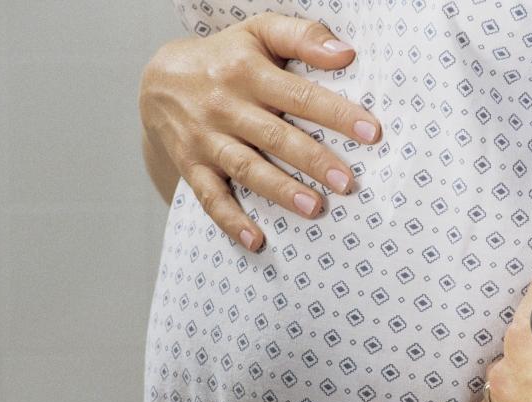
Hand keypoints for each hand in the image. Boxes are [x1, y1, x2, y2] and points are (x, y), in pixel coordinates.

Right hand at [141, 14, 381, 250]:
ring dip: (280, 190)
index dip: (336, 114)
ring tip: (314, 208)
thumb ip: (303, 36)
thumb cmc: (226, 56)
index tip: (371, 133)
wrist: (160, 79)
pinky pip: (210, 197)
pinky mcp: (192, 165)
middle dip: (313, 160)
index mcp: (248, 71)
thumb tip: (346, 53)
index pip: (299, 95)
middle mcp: (226, 106)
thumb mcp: (260, 31)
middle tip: (346, 181)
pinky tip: (256, 240)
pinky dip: (231, 221)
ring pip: (246, 168)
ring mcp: (207, 139)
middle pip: (275, 136)